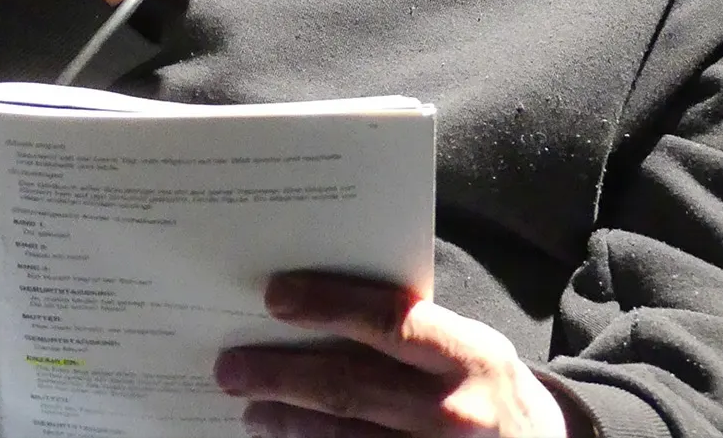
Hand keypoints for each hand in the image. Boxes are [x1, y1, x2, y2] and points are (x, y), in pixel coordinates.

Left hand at [214, 272, 569, 436]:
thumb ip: (415, 330)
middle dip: (283, 375)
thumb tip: (323, 306)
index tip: (275, 297)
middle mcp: (456, 411)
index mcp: (470, 355)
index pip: (390, 321)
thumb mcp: (472, 348)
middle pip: (352, 387)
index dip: (329, 305)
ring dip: (289, 425)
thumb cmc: (490, 390)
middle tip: (232, 367)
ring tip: (252, 411)